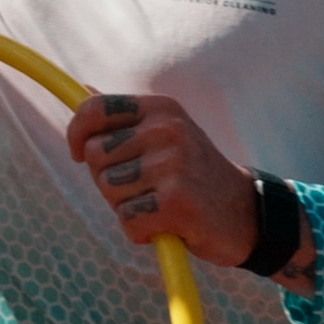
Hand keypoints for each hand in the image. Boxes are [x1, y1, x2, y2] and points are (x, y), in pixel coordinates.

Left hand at [65, 93, 299, 281]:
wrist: (247, 215)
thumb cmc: (194, 175)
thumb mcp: (166, 135)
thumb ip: (123, 118)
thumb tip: (81, 90)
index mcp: (161, 109)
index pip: (94, 109)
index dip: (76, 134)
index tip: (76, 153)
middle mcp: (168, 130)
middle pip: (94, 156)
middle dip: (109, 179)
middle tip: (145, 188)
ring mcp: (174, 165)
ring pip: (108, 191)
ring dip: (127, 207)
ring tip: (160, 204)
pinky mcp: (178, 203)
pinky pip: (128, 222)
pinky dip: (141, 232)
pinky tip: (169, 226)